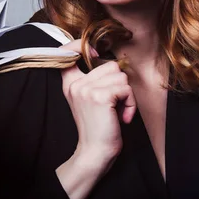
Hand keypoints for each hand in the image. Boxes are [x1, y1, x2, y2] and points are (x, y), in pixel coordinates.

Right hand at [59, 39, 136, 164]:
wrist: (96, 152)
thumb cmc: (100, 127)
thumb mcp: (91, 99)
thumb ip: (94, 79)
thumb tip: (113, 60)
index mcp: (70, 83)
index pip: (67, 52)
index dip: (79, 46)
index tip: (95, 54)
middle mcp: (76, 84)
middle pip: (111, 65)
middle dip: (120, 84)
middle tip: (115, 104)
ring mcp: (86, 89)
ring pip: (121, 77)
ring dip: (127, 95)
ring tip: (118, 111)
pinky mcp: (100, 97)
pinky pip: (126, 89)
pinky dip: (131, 103)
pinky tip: (123, 117)